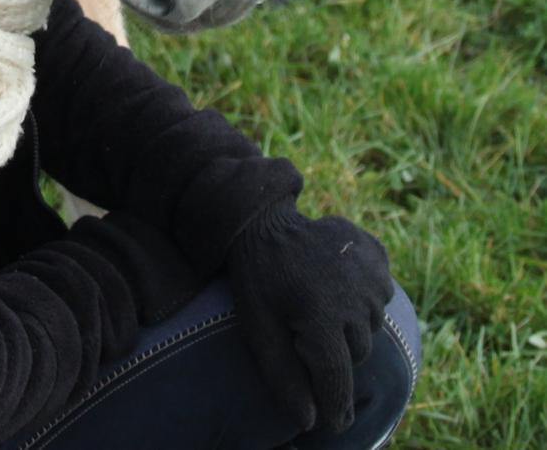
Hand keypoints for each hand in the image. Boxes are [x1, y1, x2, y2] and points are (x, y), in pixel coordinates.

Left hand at [225, 200, 391, 432]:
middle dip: (335, 352)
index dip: (335, 406)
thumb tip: (309, 421)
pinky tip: (338, 281)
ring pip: (370, 326)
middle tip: (307, 329)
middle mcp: (354, 298)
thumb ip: (282, 375)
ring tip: (320, 300)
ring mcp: (370, 274)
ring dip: (350, 323)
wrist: (266, 218)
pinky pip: (382, 294)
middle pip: (356, 353)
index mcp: (321, 316)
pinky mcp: (378, 255)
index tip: (332, 422)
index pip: (337, 379)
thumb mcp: (257, 326)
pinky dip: (364, 295)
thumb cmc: (257, 277)